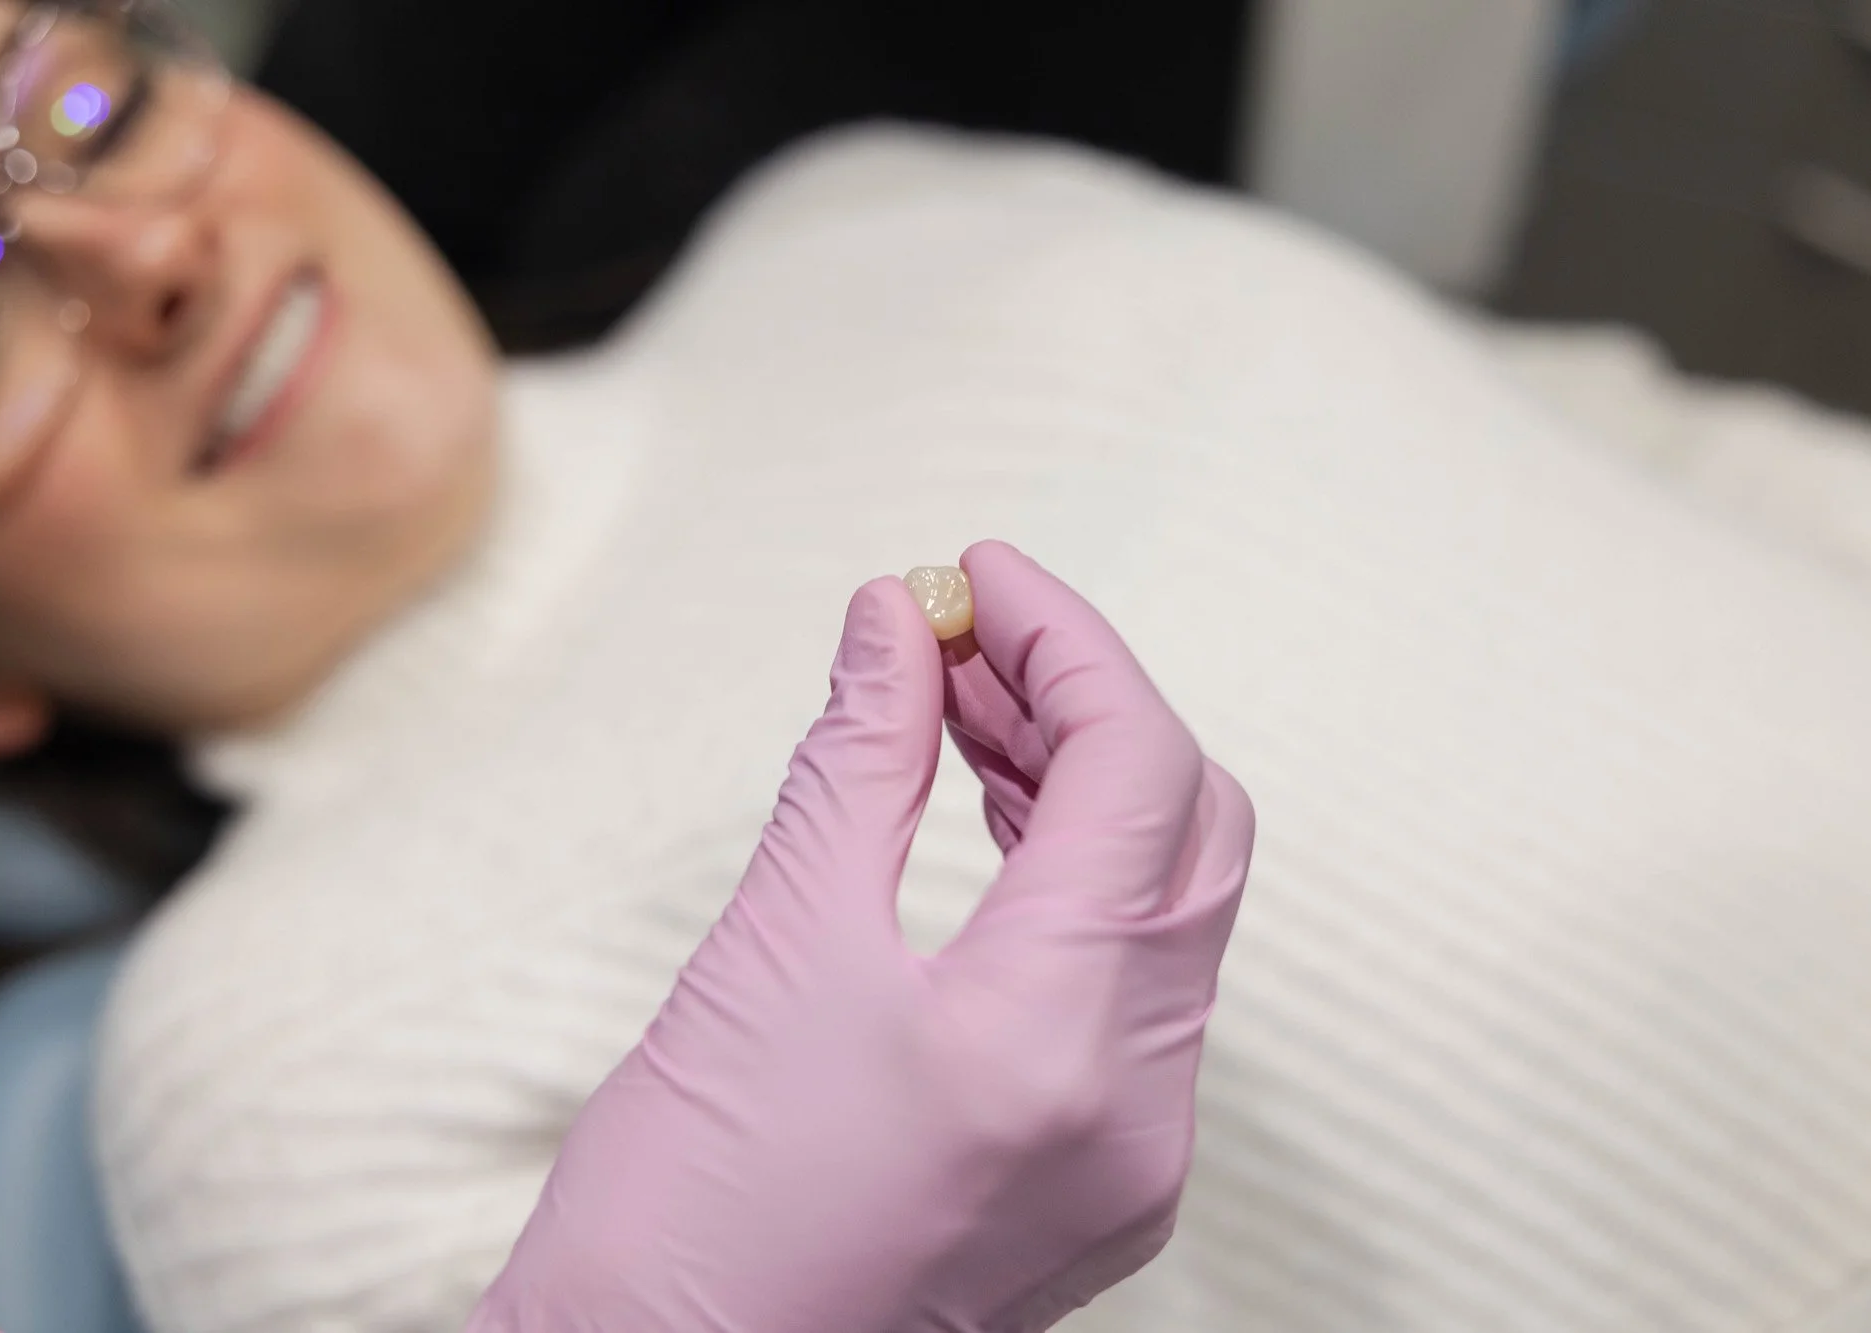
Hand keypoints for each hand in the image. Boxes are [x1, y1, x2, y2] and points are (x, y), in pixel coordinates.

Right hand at [468, 540, 1253, 1332]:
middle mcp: (1135, 1107)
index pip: (1136, 770)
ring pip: (1172, 910)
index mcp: (1054, 1040)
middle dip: (1085, 707)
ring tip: (963, 714)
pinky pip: (1140, 992)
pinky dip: (1082, 890)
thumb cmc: (682, 1204)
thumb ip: (857, 759)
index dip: (1063, 641)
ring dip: (1086, 791)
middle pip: (1188, 832)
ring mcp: (1135, 1159)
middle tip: (964, 638)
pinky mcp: (1108, 1185)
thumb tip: (892, 618)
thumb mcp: (769, 949)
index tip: (974, 573)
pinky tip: (994, 827)